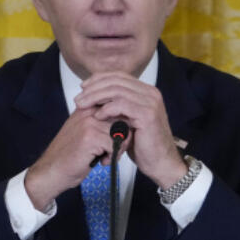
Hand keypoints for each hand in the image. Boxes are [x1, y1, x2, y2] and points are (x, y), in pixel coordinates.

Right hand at [24, 104, 114, 209]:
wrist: (51, 171)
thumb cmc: (69, 156)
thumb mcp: (86, 133)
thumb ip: (103, 125)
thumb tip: (128, 124)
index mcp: (88, 108)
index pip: (119, 109)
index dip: (122, 128)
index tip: (114, 141)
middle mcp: (88, 112)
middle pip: (124, 120)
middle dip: (123, 139)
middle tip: (112, 151)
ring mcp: (88, 123)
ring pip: (122, 133)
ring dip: (118, 149)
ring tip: (106, 157)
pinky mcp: (90, 136)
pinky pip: (115, 144)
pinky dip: (112, 157)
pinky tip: (102, 161)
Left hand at [75, 73, 187, 188]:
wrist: (160, 163)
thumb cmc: (143, 146)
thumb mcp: (128, 121)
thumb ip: (117, 108)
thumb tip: (95, 97)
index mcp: (146, 91)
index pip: (119, 76)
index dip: (99, 79)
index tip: (82, 88)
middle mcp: (150, 93)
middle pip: (116, 81)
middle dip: (93, 88)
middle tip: (78, 99)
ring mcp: (150, 102)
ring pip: (117, 90)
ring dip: (96, 97)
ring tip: (82, 106)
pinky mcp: (147, 114)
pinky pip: (122, 105)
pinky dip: (107, 109)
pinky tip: (97, 116)